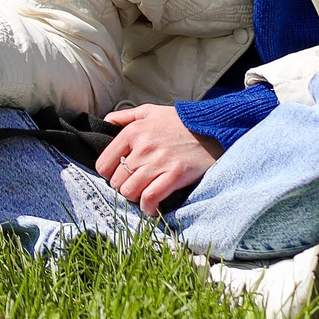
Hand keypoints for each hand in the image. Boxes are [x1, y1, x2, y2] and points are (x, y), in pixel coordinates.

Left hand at [96, 104, 221, 215]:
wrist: (213, 127)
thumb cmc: (180, 122)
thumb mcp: (149, 111)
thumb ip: (124, 117)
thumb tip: (105, 123)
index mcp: (133, 132)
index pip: (104, 164)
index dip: (110, 174)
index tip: (119, 175)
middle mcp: (143, 147)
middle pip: (117, 181)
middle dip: (123, 187)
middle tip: (134, 186)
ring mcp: (159, 162)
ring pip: (130, 191)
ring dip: (134, 198)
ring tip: (143, 195)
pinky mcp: (175, 175)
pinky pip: (150, 198)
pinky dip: (148, 207)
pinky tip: (152, 207)